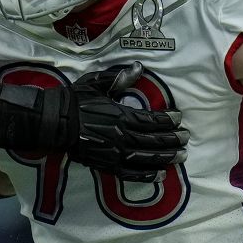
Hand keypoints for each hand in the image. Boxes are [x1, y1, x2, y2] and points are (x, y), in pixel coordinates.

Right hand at [69, 62, 188, 182]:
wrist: (56, 122)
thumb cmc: (76, 100)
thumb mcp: (97, 83)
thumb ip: (120, 78)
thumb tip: (138, 67)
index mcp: (121, 116)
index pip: (152, 120)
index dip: (168, 120)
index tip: (179, 118)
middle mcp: (122, 136)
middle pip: (153, 140)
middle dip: (172, 139)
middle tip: (186, 138)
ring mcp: (115, 153)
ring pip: (146, 157)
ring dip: (166, 157)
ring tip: (181, 156)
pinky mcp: (107, 166)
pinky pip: (131, 173)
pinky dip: (147, 175)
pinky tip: (160, 175)